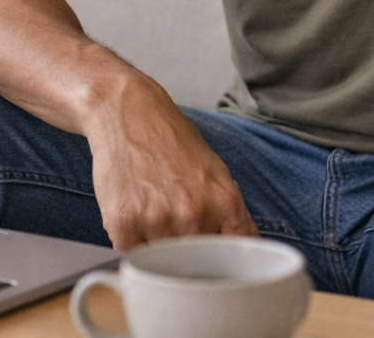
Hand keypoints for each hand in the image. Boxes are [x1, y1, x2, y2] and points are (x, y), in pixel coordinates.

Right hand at [83, 76, 258, 249]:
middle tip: (174, 219)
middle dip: (187, 250)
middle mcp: (194, 214)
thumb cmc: (170, 139)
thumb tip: (249, 248)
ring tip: (152, 209)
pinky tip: (134, 211)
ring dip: (157, 244)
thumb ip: (234, 214)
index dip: (228, 261)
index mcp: (223, 201)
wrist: (128, 112)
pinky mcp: (125, 224)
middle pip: (196, 262)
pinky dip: (133, 240)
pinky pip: (133, 254)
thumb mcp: (215, 170)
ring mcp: (158, 220)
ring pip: (162, 261)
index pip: (237, 254)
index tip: (219, 260)